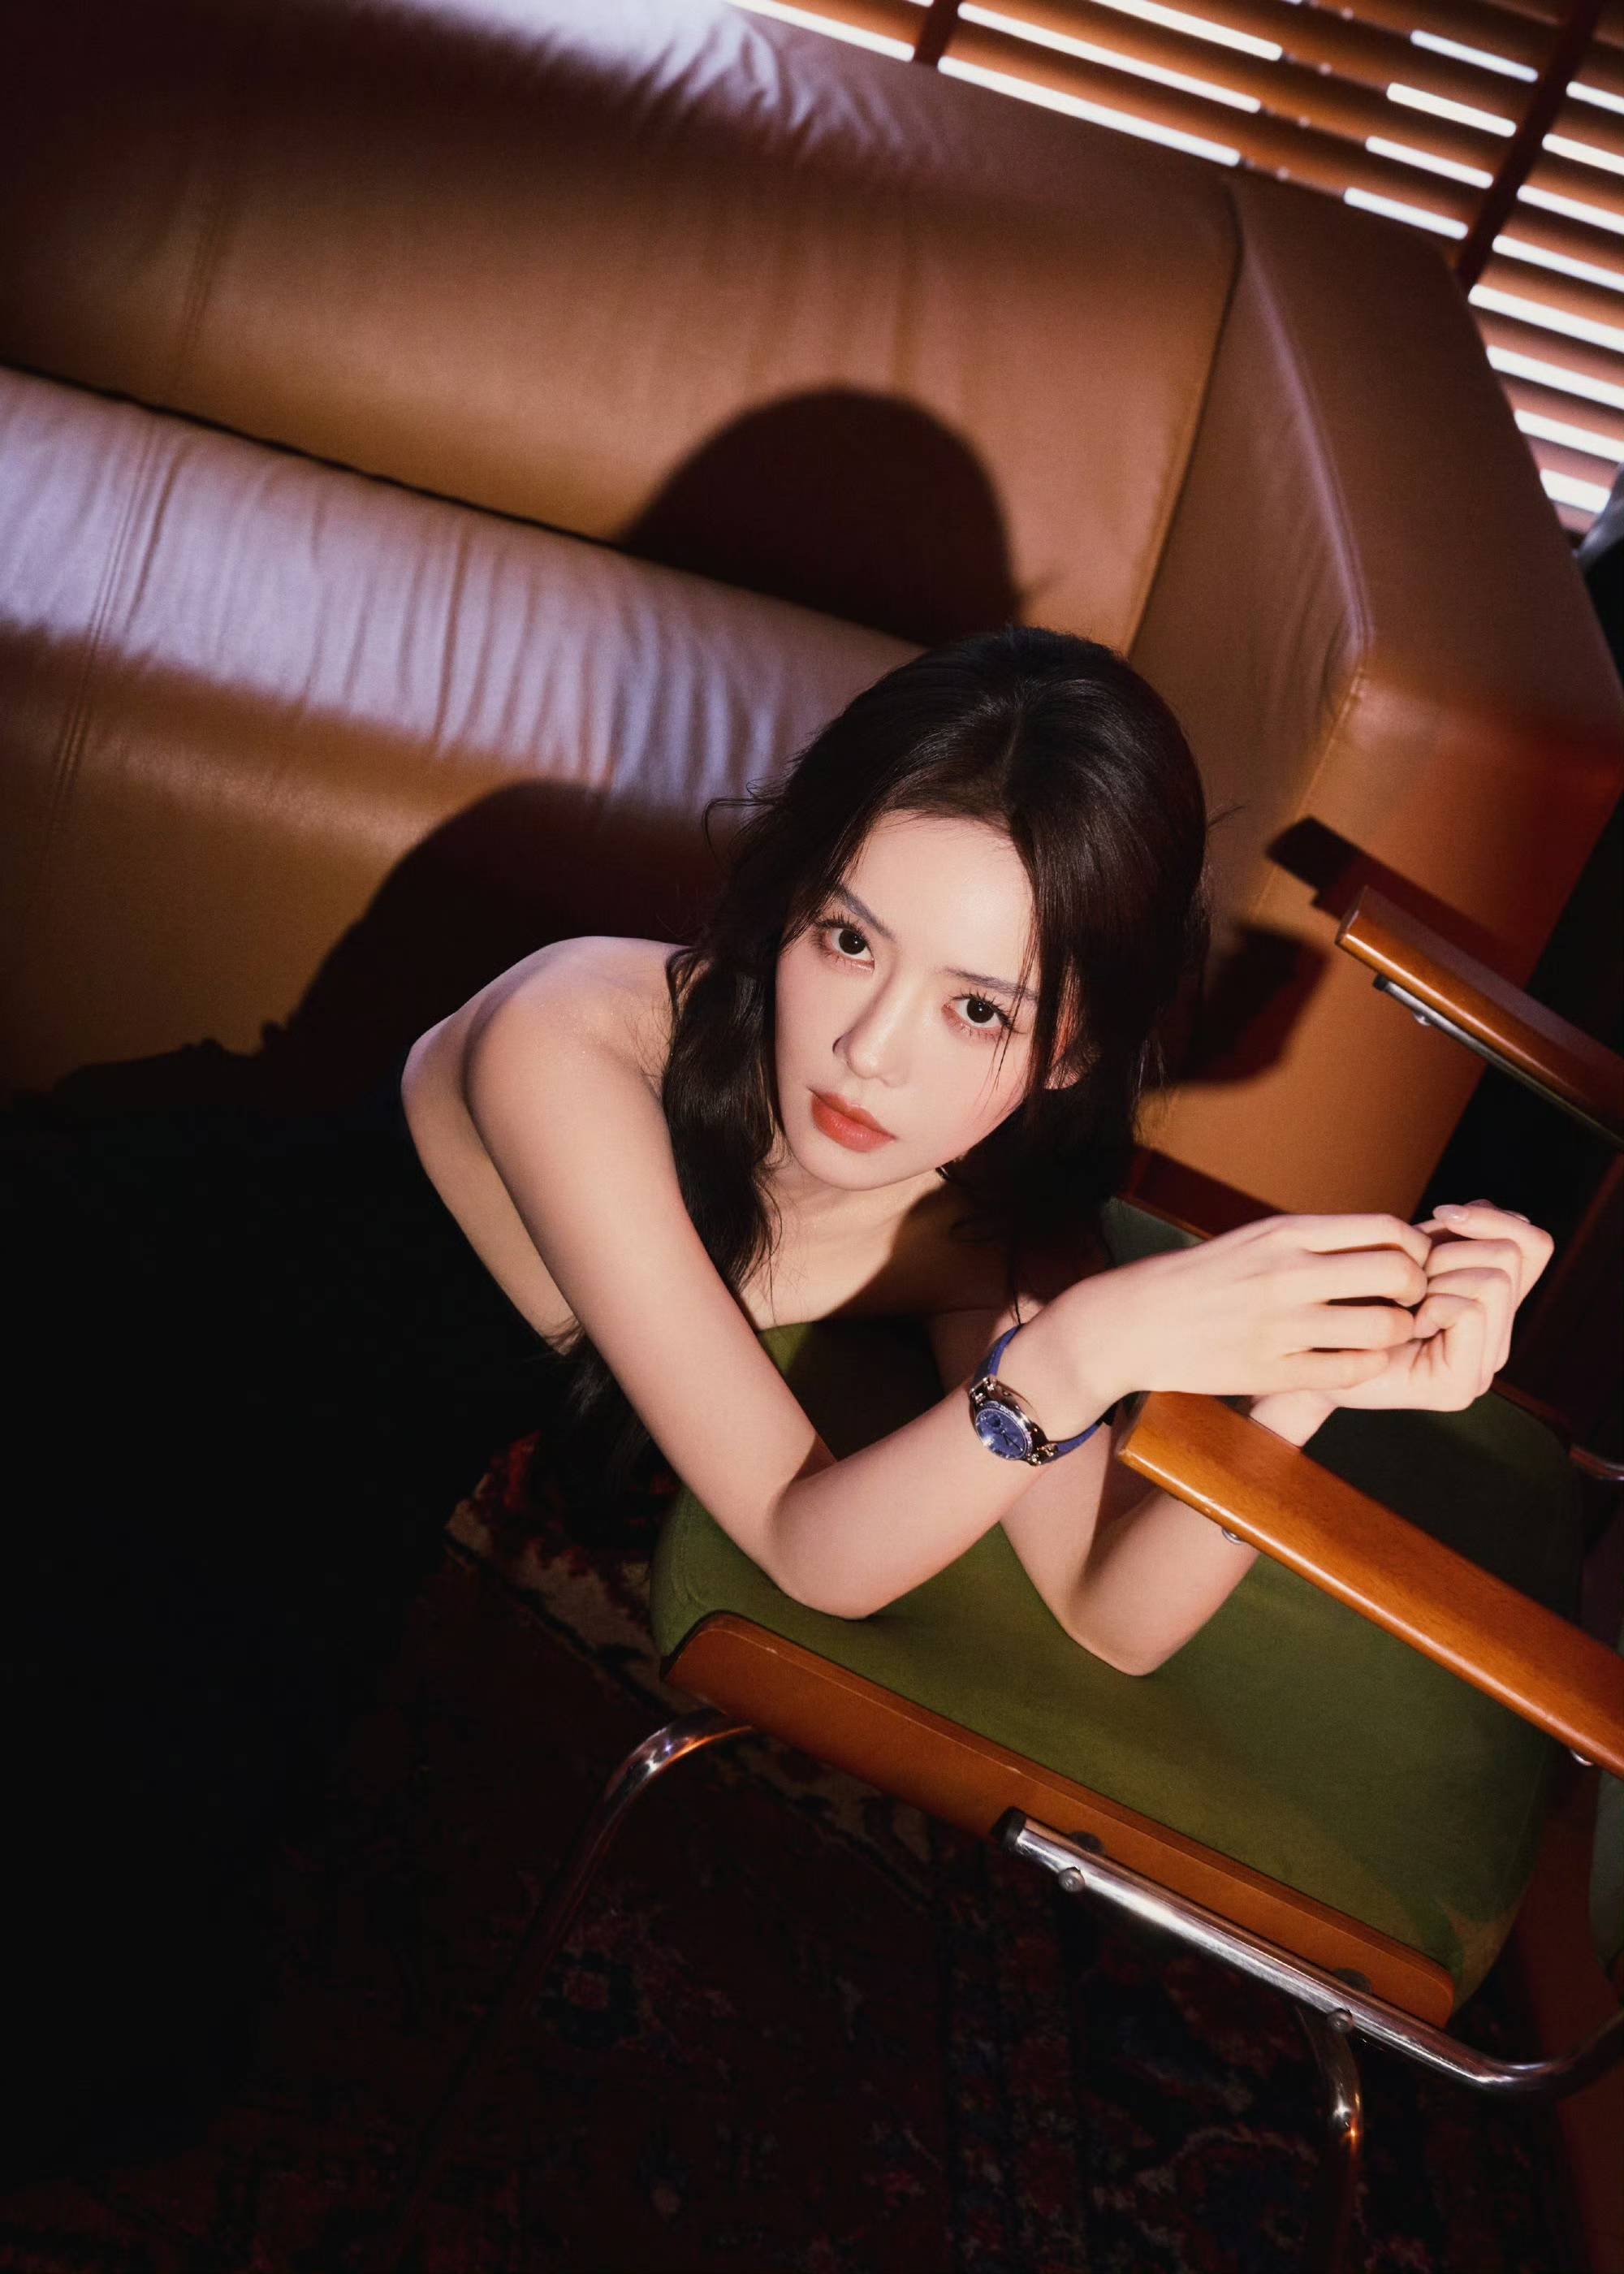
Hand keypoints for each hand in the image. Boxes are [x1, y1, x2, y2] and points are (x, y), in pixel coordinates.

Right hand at [1057, 1212, 1431, 1407]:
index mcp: (1287, 1233)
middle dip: (1419, 1292)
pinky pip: (1348, 1370)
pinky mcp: (1270, 1370)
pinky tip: (1358, 1361)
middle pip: (1398, 1274)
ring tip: (1386, 1336)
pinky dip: (1367, 1366)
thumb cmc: (1203, 1277)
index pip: (1387, 1230)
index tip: (1412, 1266)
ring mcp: (1280, 1324)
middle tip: (1409, 1304)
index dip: (1416, 1250)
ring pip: (1383, 1328)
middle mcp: (1288, 1273)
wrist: (1135, 1321)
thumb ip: (1314, 1239)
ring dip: (1399, 1334)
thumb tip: (1383, 1241)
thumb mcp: (1256, 1238)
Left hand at [1322, 1198, 1553, 1412]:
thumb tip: (1476, 1210)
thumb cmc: (1350, 1299)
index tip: (1440, 1217)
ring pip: (1493, 1281)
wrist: (1309, 1358)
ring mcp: (1483, 1368)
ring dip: (1439, 1278)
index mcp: (1494, 1308)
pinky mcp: (1460, 1387)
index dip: (1494, 1218)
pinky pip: (1467, 1311)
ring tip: (1406, 1303)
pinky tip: (1402, 1326)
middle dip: (1452, 1251)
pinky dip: (1431, 1306)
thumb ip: (1453, 1234)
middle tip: (1410, 1279)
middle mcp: (1498, 1340)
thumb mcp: (1408, 1254)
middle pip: (1510, 1256)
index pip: (1535, 1245)